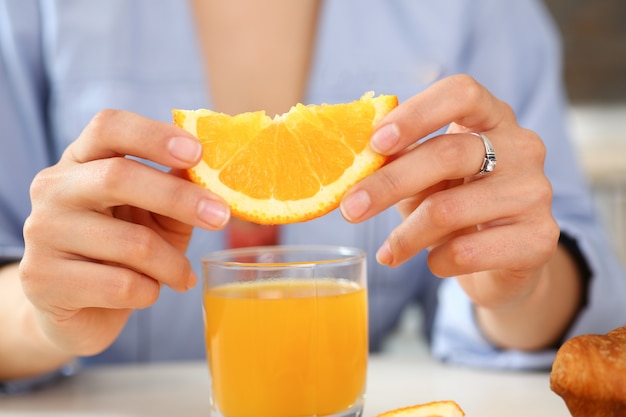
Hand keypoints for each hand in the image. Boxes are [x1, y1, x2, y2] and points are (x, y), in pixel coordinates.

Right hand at [19, 110, 229, 355]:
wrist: (81, 310)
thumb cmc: (126, 252)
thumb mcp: (157, 214)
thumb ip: (178, 187)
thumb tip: (215, 164)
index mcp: (81, 160)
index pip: (108, 126)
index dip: (154, 135)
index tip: (198, 152)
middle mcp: (53, 188)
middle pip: (118, 177)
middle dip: (179, 197)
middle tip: (221, 217)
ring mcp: (42, 233)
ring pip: (131, 242)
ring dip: (173, 264)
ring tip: (184, 276)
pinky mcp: (44, 280)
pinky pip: (121, 285)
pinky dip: (151, 292)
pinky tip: (149, 293)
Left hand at [340, 75, 564, 324]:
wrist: (502, 260)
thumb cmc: (453, 204)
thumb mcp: (423, 177)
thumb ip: (398, 161)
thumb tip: (352, 159)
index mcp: (491, 117)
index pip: (461, 92)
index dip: (416, 114)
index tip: (376, 143)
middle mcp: (521, 146)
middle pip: (448, 154)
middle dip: (389, 183)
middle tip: (349, 209)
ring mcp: (535, 191)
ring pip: (450, 209)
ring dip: (406, 235)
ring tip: (388, 252)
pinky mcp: (540, 238)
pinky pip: (469, 250)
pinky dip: (438, 261)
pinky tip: (433, 262)